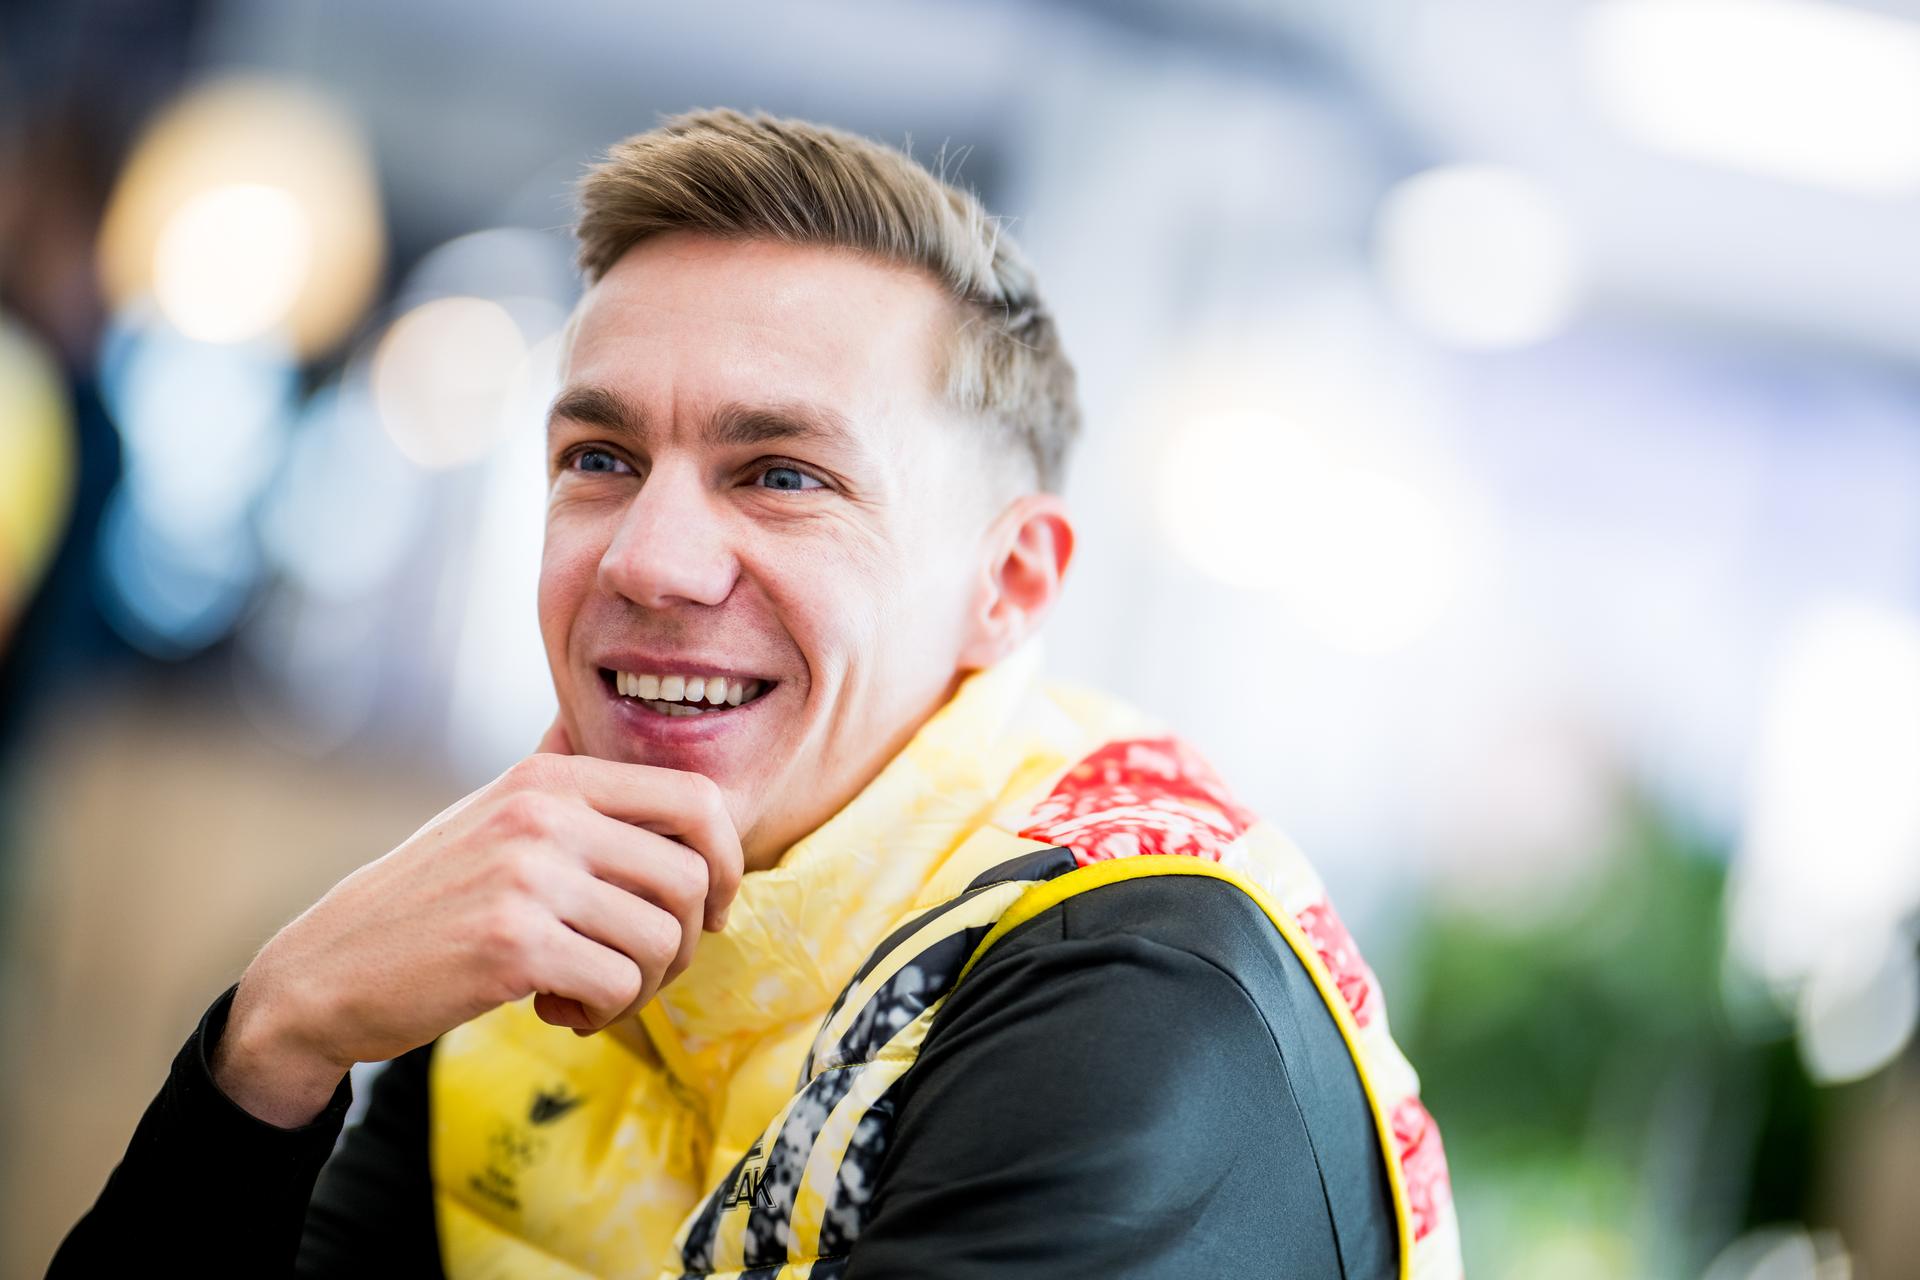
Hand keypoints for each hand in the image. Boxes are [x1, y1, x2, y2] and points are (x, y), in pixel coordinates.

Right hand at [211, 713, 743, 1125]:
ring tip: (590, 993)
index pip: (697, 800)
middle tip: (639, 969)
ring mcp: (528, 875)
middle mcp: (544, 813)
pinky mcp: (514, 945)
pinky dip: (603, 1013)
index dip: (726, 861)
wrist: (325, 970)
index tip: (707, 909)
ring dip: (642, 987)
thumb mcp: (498, 816)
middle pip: (692, 878)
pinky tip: (556, 1009)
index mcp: (551, 775)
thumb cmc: (430, 900)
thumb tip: (654, 753)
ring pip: (663, 941)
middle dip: (686, 941)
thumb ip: (573, 789)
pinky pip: (619, 986)